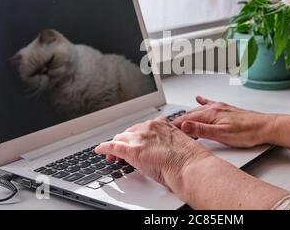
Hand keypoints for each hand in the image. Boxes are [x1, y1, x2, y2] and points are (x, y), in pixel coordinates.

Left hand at [94, 118, 212, 188]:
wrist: (190, 166)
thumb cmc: (189, 159)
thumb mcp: (177, 144)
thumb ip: (165, 143)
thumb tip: (160, 151)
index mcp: (161, 124)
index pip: (141, 128)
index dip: (135, 137)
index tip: (133, 142)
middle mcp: (149, 127)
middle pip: (129, 132)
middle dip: (124, 141)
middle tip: (120, 151)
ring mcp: (140, 138)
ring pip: (120, 139)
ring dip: (114, 146)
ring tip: (111, 156)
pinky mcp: (132, 150)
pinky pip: (113, 147)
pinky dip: (104, 148)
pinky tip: (100, 151)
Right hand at [172, 96, 275, 147]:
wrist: (265, 127)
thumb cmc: (247, 132)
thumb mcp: (222, 135)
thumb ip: (202, 130)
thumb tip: (184, 127)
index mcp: (211, 114)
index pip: (187, 119)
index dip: (175, 125)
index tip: (166, 130)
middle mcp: (214, 108)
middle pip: (191, 114)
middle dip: (179, 120)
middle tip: (169, 128)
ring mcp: (220, 107)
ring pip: (199, 110)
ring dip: (188, 113)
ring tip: (179, 118)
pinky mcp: (226, 109)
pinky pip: (210, 104)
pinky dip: (202, 102)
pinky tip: (199, 99)